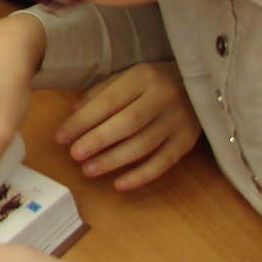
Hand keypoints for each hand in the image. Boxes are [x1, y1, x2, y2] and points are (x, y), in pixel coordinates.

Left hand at [53, 61, 200, 189]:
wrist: (201, 84)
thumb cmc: (154, 81)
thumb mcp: (128, 76)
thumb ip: (101, 92)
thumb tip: (74, 114)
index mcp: (144, 77)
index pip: (109, 101)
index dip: (83, 121)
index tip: (61, 137)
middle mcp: (164, 98)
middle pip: (127, 124)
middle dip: (97, 141)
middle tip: (74, 155)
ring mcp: (179, 121)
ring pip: (144, 145)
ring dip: (114, 161)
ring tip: (88, 170)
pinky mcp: (188, 141)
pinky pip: (164, 162)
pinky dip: (141, 176)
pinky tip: (120, 184)